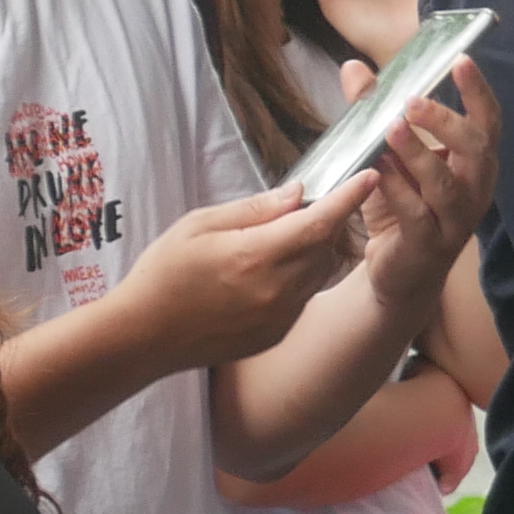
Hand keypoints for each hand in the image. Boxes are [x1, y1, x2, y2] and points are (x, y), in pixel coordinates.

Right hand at [122, 180, 369, 368]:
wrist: (143, 337)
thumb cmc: (162, 274)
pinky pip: (303, 298)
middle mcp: (276, 289)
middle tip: (300, 210)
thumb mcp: (197, 225)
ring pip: (319, 273)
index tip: (370, 176)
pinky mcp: (277, 334)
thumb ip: (252, 209)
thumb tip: (297, 194)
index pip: (319, 221)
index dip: (349, 198)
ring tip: (276, 244)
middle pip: (326, 247)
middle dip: (324, 223)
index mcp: (255, 255)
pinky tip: (263, 276)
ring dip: (313, 252)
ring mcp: (280, 317)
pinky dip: (297, 279)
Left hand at [344, 56, 499, 308]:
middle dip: (447, 122)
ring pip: (445, 184)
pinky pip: (416, 214)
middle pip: (476, 149)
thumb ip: (373, 113)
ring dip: (418, 154)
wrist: (397, 274)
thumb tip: (353, 68)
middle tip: (412, 103)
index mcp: (474, 163)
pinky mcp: (428, 245)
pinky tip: (376, 169)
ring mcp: (454, 220)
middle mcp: (474, 189)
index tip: (460, 60)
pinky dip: (396, 189)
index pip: (487, 122)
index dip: (478, 92)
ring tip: (390, 129)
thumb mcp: (386, 156)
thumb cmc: (400, 206)